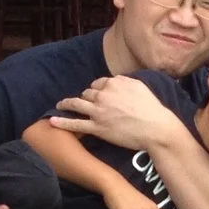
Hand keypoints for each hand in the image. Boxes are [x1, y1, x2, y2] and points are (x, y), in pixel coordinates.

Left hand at [49, 75, 183, 149]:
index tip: (96, 93)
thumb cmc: (152, 109)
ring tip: (60, 105)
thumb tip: (116, 80)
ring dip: (66, 103)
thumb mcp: (140, 86)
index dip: (97, 88)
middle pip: (88, 92)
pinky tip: (52, 120)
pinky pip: (76, 123)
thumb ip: (125, 81)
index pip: (99, 82)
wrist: (156, 128)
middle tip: (84, 102)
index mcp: (114, 83)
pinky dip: (62, 122)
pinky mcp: (97, 128)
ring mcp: (99, 112)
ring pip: (77, 103)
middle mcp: (104, 95)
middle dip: (85, 97)